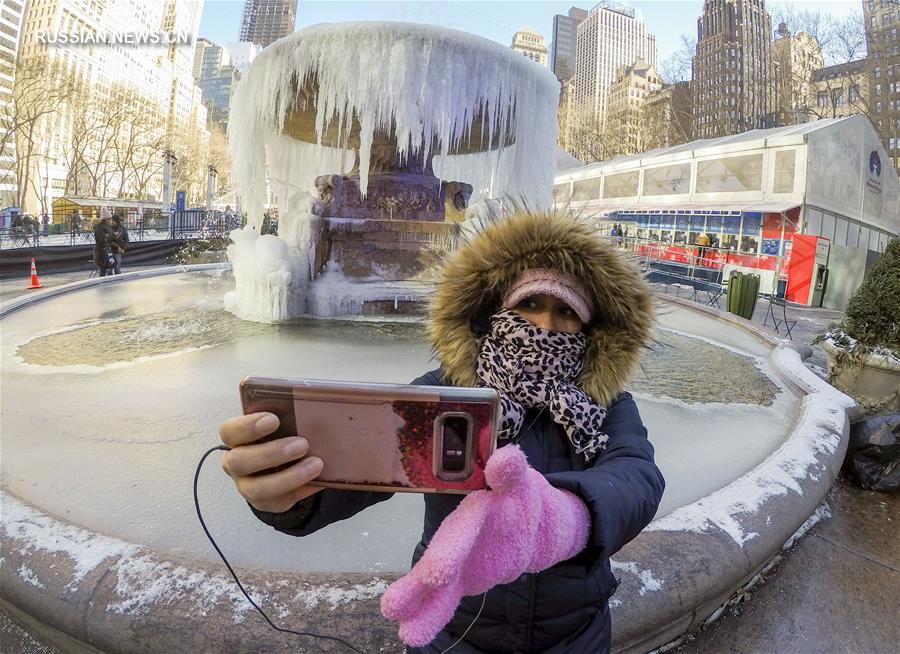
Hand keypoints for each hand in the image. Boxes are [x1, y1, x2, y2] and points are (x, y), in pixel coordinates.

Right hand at [219, 412, 323, 512]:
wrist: (284, 462)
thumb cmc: (281, 434)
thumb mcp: (282, 421)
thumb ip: (288, 415)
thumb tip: (317, 407)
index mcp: (236, 438)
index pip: (230, 431)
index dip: (248, 426)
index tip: (273, 419)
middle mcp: (236, 464)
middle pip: (239, 462)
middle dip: (271, 453)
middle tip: (302, 444)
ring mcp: (247, 486)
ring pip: (257, 489)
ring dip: (289, 477)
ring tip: (316, 465)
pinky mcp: (266, 503)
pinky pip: (281, 501)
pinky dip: (303, 490)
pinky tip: (320, 479)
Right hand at [380, 445, 589, 646]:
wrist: (526, 520)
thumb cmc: (518, 493)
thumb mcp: (521, 479)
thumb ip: (512, 472)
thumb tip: (507, 459)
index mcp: (477, 503)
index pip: (469, 519)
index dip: (455, 544)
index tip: (438, 571)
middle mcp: (460, 530)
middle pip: (446, 548)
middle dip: (434, 567)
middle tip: (417, 589)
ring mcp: (456, 555)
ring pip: (435, 578)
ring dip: (416, 597)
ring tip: (393, 614)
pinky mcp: (461, 578)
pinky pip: (444, 599)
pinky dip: (429, 615)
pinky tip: (410, 633)